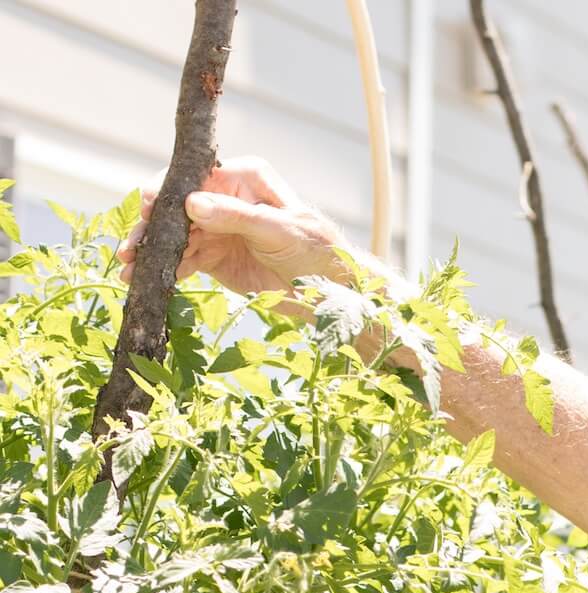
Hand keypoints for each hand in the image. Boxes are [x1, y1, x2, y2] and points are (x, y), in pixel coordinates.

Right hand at [119, 156, 345, 296]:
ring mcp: (216, 228)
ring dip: (152, 251)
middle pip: (176, 207)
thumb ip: (236, 217)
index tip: (148, 207)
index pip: (195, 177)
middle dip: (152, 226)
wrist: (331, 293)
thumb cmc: (316, 252)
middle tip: (131, 246)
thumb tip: (192, 203)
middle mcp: (224, 198)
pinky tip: (146, 279)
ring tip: (130, 268)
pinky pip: (183, 260)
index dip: (167, 191)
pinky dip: (165, 269)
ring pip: (175, 235)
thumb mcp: (279, 230)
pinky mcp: (214, 257)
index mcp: (242, 178)